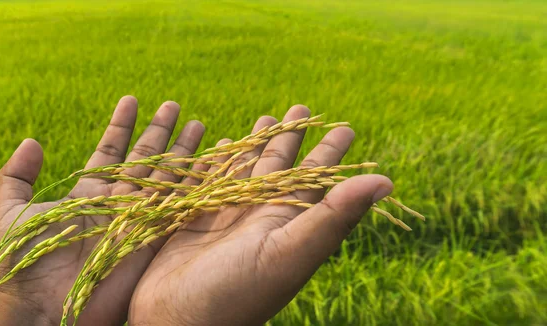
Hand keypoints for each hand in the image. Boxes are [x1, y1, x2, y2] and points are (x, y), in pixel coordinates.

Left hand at [0, 96, 205, 324]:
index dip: (120, 126)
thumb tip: (32, 142)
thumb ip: (16, 176)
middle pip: (145, 160)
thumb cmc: (24, 263)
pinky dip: (194, 182)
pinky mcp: (155, 236)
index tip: (131, 100)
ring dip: (182, 150)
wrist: (47, 307)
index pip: (110, 152)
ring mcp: (139, 218)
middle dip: (160, 131)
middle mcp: (118, 203)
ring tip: (198, 124)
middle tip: (173, 104)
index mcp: (89, 195)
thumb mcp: (9, 213)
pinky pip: (178, 203)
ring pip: (167, 176)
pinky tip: (208, 160)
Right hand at [128, 105, 392, 324]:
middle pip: (280, 167)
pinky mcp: (192, 218)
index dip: (330, 153)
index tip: (345, 127)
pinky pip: (210, 179)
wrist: (176, 323)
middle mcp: (258, 217)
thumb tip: (386, 181)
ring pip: (246, 170)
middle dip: (291, 138)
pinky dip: (217, 160)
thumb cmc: (235, 294)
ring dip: (256, 145)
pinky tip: (223, 143)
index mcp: (285, 223)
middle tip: (302, 109)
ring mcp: (225, 217)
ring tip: (265, 118)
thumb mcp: (288, 254)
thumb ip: (333, 218)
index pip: (315, 178)